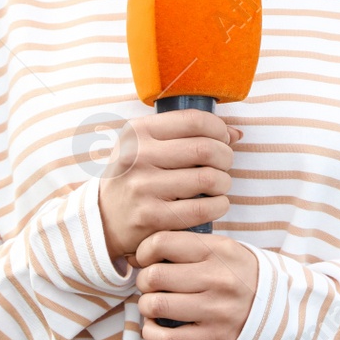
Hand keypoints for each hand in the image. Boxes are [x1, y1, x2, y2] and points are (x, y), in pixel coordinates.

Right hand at [97, 109, 239, 266]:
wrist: (103, 219)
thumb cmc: (135, 176)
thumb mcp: (147, 147)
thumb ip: (188, 135)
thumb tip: (236, 133)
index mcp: (138, 132)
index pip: (194, 120)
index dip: (218, 129)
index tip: (222, 140)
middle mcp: (137, 156)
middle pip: (206, 148)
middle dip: (226, 156)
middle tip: (225, 165)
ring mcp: (142, 187)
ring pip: (208, 178)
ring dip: (224, 182)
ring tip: (220, 185)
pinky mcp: (150, 217)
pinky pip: (202, 208)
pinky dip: (219, 205)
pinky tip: (216, 203)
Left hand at [134, 231, 257, 339]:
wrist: (276, 307)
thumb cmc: (238, 274)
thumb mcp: (223, 248)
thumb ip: (187, 245)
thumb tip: (141, 254)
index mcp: (218, 250)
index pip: (162, 242)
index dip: (144, 251)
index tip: (146, 258)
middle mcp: (217, 278)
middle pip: (154, 276)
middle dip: (144, 280)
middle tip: (150, 284)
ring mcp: (216, 310)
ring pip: (156, 306)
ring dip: (146, 305)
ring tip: (155, 303)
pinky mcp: (213, 336)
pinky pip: (166, 338)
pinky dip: (151, 332)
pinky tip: (155, 325)